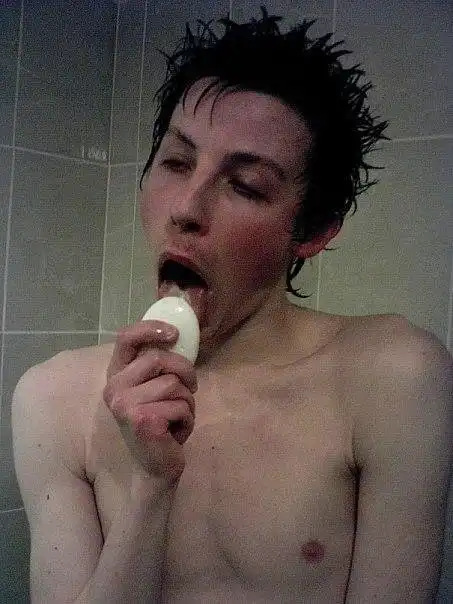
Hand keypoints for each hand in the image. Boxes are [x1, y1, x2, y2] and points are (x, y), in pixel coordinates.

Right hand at [103, 320, 197, 484]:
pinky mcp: (143, 420)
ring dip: (187, 403)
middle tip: (186, 394)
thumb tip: (178, 336)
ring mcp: (126, 404)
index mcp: (116, 375)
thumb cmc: (158, 425)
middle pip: (162, 359)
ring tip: (175, 420)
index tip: (174, 334)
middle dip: (185, 374)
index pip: (126, 338)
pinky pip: (182, 406)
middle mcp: (115, 388)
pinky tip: (174, 434)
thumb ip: (158, 366)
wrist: (154, 468)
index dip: (150, 328)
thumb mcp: (155, 389)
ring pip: (176, 384)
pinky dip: (187, 420)